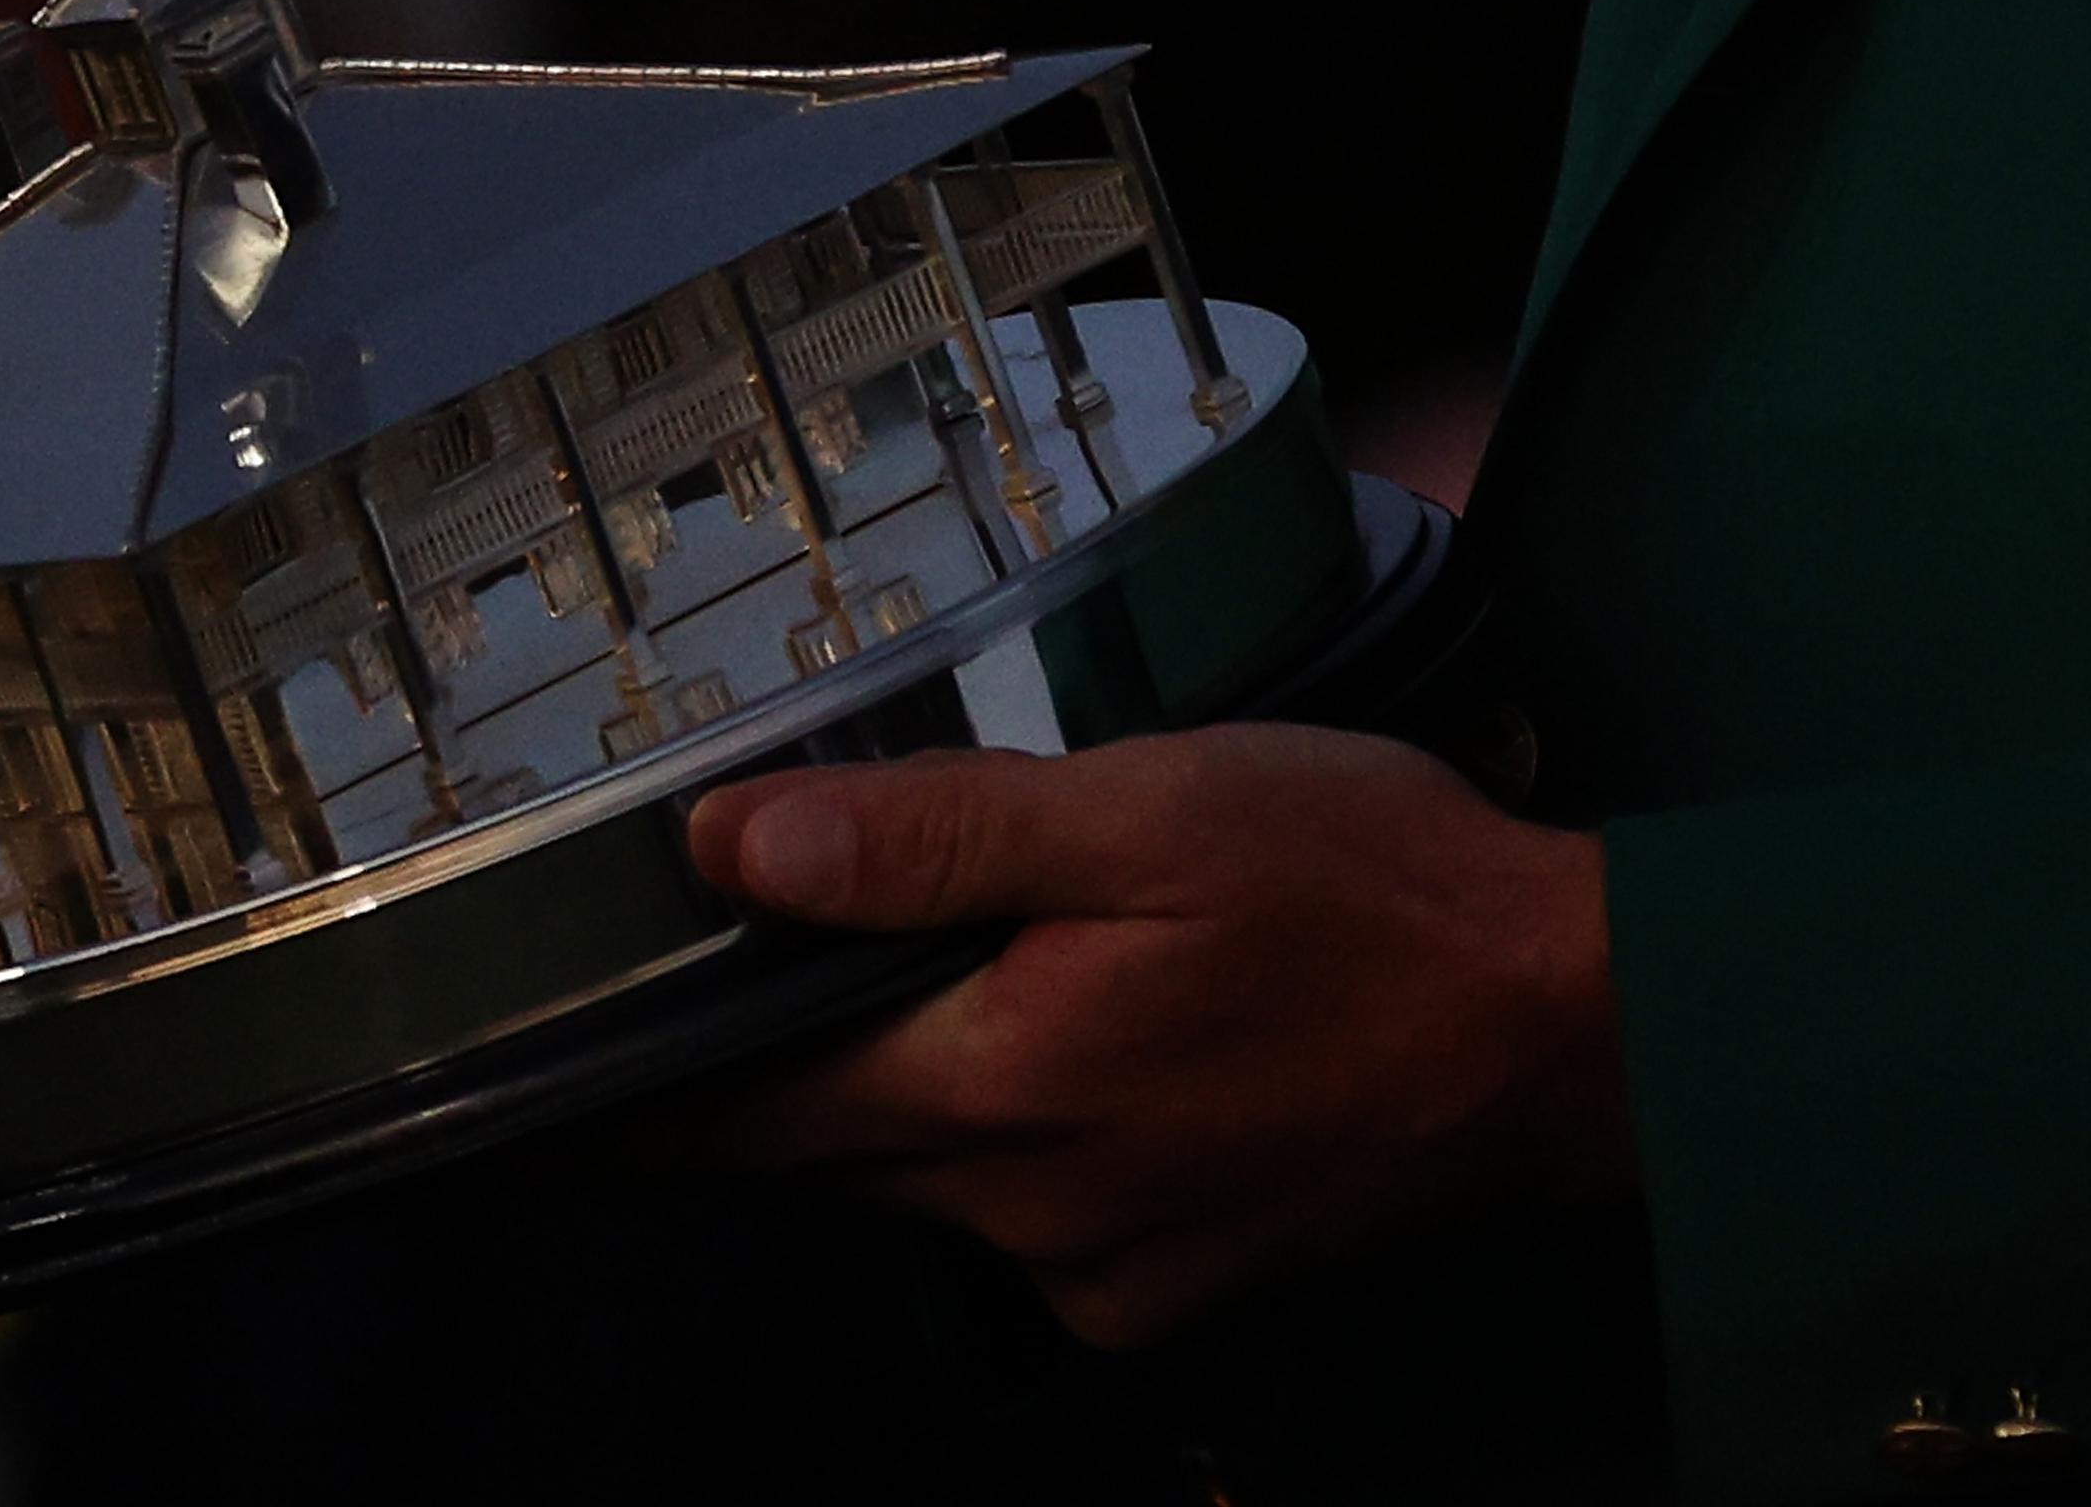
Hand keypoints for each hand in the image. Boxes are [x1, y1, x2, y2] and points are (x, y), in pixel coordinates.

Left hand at [681, 719, 1632, 1345]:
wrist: (1577, 1036)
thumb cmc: (1377, 894)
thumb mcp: (1150, 809)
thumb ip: (934, 837)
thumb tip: (730, 854)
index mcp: (994, 1092)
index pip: (731, 1117)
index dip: (616, 1090)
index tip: (514, 1070)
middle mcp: (1027, 1213)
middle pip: (826, 1141)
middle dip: (774, 1056)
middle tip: (729, 946)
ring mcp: (1106, 1265)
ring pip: (936, 1168)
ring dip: (920, 1076)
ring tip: (957, 951)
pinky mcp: (1178, 1281)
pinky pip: (1040, 1205)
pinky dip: (1030, 1121)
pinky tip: (1103, 1025)